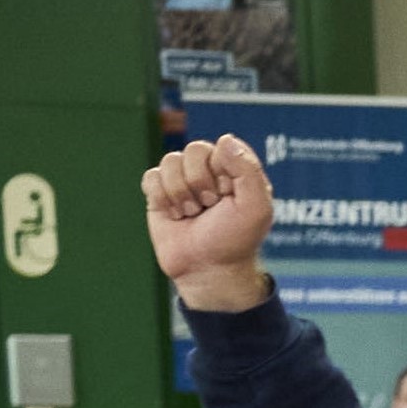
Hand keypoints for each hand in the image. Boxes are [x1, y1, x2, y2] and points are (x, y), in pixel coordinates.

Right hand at [141, 137, 276, 312]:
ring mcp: (183, 180)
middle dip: (201, 183)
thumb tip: (225, 139)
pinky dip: (162, 199)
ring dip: (181, 193)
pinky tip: (175, 215)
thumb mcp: (256, 206)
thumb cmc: (235, 239)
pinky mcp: (159, 193)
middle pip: (194, 149)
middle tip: (209, 206)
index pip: (222, 147)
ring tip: (193, 213)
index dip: (223, 171)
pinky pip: (151, 177)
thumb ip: (247, 169)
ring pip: (170, 162)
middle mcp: (210, 170)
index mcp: (237, 169)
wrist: (206, 268)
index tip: (228, 195)